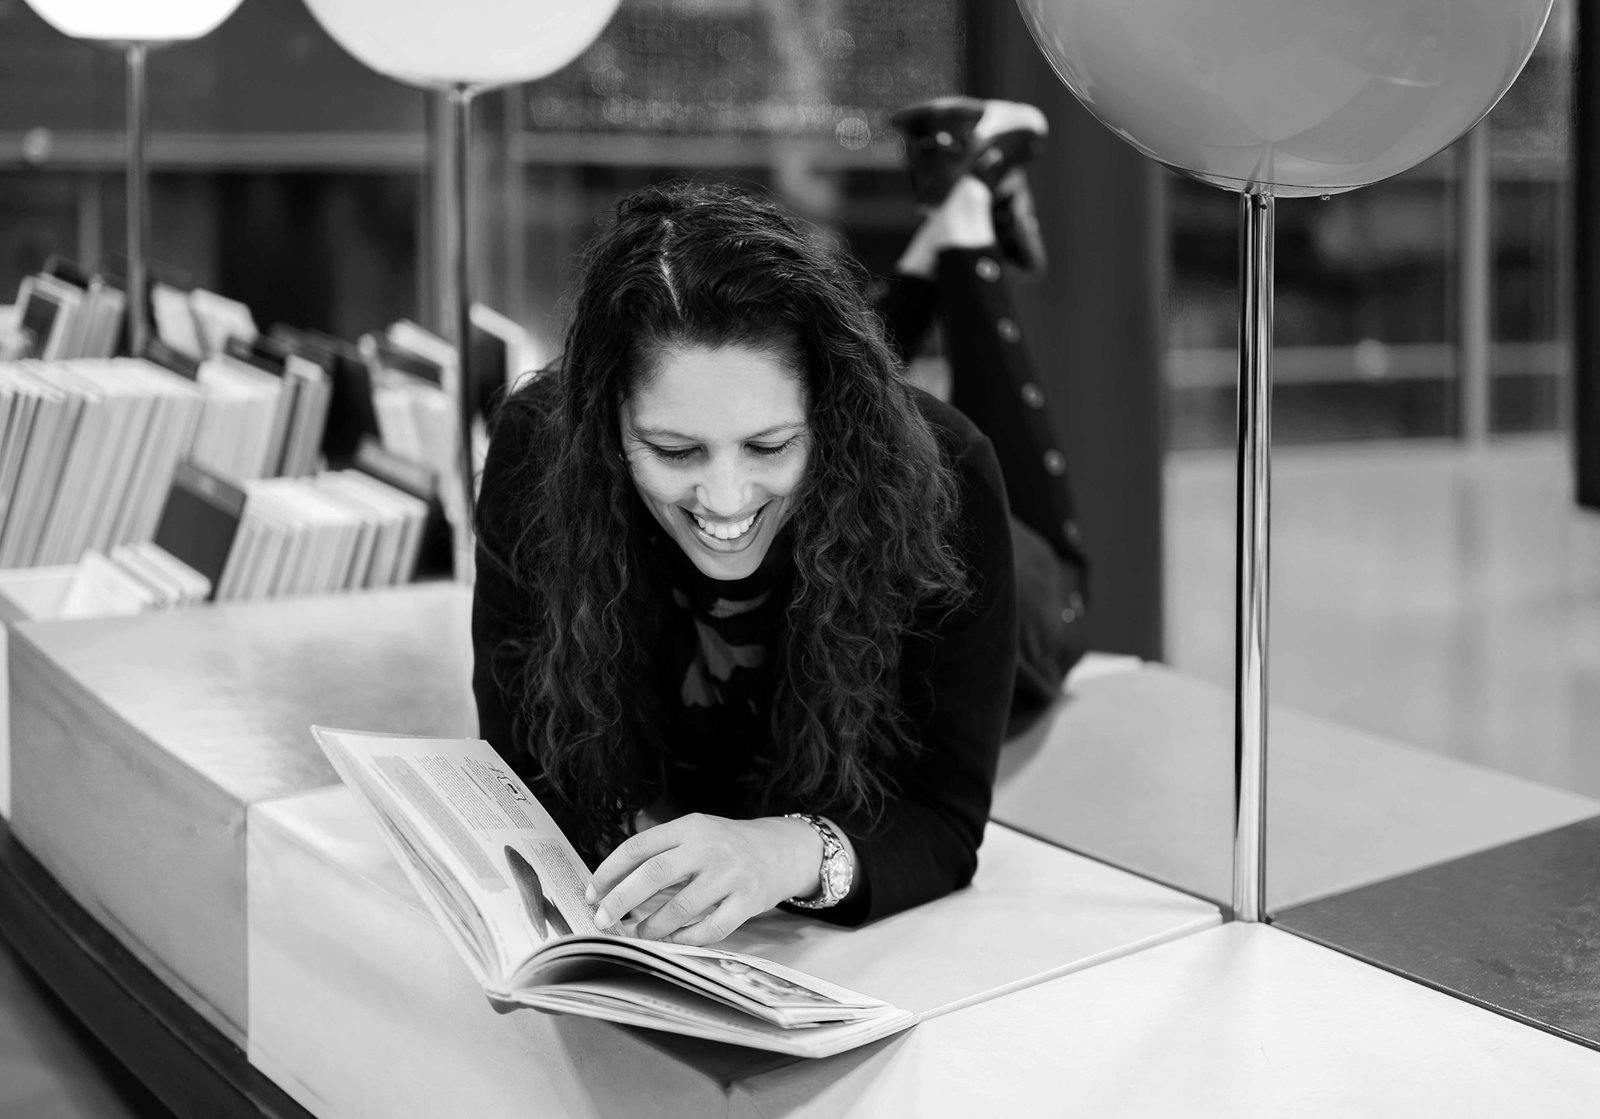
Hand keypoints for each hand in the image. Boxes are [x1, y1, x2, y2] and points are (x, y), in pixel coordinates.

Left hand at [585, 814, 819, 945]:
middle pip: (653, 874)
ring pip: (680, 907)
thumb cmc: (727, 845)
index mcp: (689, 827)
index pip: (638, 846)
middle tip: (603, 920)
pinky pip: (711, 928)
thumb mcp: (695, 831)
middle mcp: (708, 847)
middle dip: (620, 901)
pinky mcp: (748, 900)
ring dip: (652, 927)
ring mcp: (730, 874)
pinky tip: (674, 940)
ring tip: (639, 934)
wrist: (782, 849)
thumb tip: (612, 882)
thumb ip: (660, 849)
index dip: (609, 871)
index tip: (592, 893)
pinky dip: (687, 938)